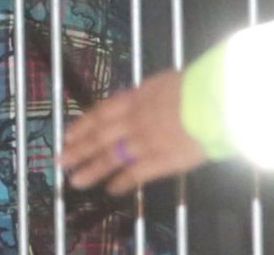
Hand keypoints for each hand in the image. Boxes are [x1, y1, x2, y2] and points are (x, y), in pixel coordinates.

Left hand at [62, 69, 207, 193]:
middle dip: (79, 150)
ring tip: (75, 181)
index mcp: (136, 97)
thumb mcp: (164, 82)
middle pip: (100, 136)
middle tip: (61, 161)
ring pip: (112, 157)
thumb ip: (148, 95)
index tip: (68, 135)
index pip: (102, 112)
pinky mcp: (160, 161)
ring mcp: (145, 142)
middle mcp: (134, 120)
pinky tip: (110, 190)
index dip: (84, 125)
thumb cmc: (195, 86)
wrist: (212, 101)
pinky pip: (136, 173)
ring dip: (92, 169)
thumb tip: (139, 99)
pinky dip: (122, 182)